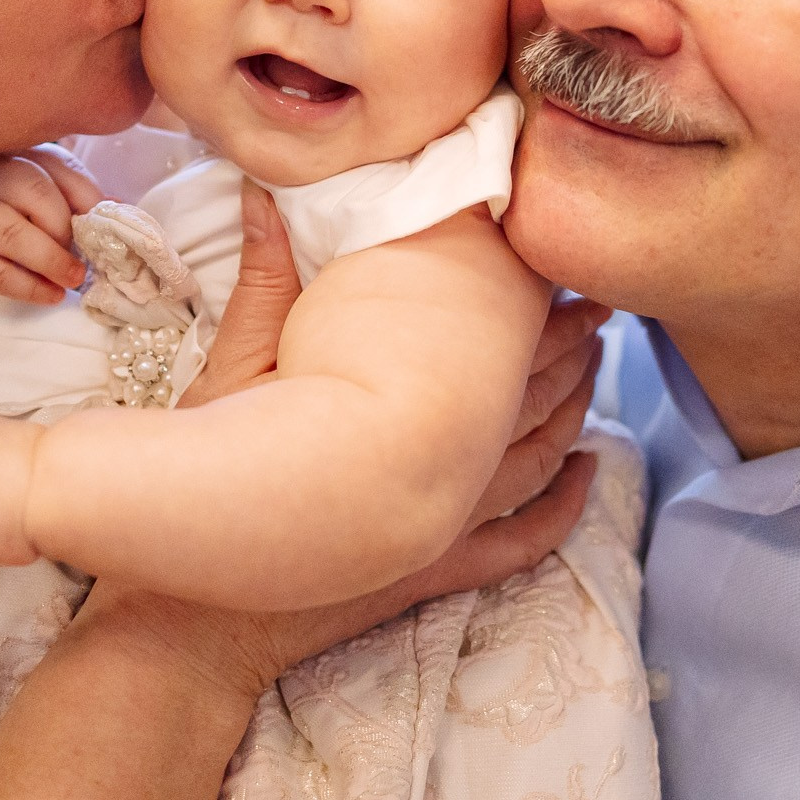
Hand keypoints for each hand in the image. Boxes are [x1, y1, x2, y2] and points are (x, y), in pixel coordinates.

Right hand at [0, 146, 105, 306]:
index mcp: (12, 153)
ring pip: (7, 233)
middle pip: (29, 190)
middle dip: (64, 228)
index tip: (102, 226)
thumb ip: (77, 192)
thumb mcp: (42, 182)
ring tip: (72, 278)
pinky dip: (27, 288)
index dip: (83, 198)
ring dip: (48, 260)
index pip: (55, 166)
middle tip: (84, 256)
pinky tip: (50, 294)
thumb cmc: (7, 200)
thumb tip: (120, 211)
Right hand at [141, 182, 607, 682]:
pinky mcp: (441, 567)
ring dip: (576, 407)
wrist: (203, 605)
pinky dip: (563, 503)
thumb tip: (267, 194)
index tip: (556, 264)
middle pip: (533, 390)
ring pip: (541, 454)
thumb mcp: (234, 367)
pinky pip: (526, 536)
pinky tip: (585, 477)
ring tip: (595, 368)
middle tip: (596, 305)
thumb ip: (265, 280)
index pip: (497, 338)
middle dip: (569, 344)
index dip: (534, 299)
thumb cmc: (215, 475)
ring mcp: (449, 516)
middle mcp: (444, 457)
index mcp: (404, 398)